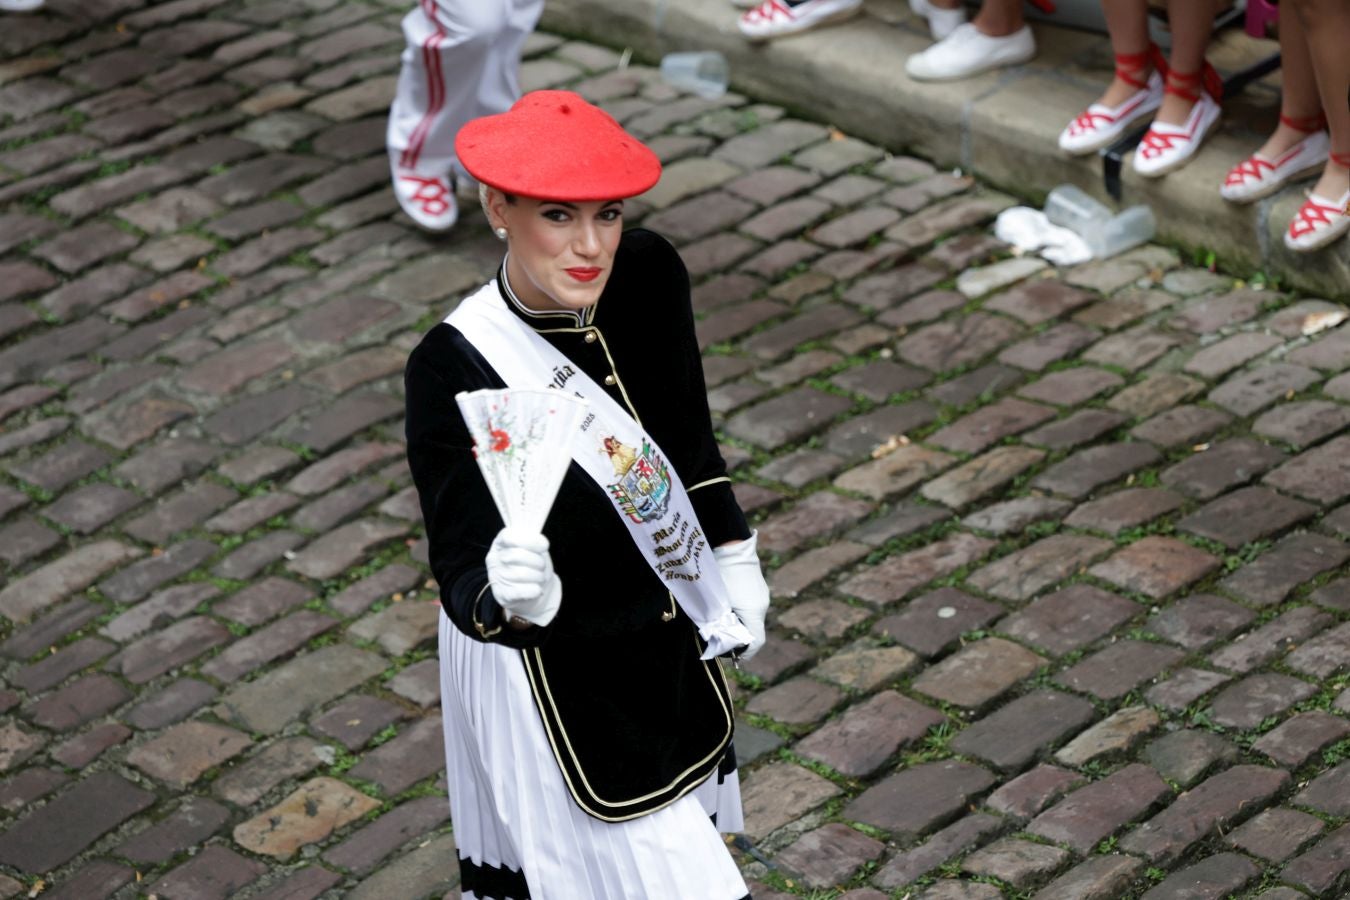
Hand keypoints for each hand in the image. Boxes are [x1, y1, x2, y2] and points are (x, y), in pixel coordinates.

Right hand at [485, 527, 561, 626]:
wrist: (527, 588)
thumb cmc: (529, 563)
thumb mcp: (529, 546)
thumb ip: (532, 537)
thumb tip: (541, 535)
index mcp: (500, 543)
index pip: (511, 537)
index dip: (531, 541)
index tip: (545, 545)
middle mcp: (494, 559)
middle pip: (518, 556)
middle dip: (538, 561)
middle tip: (542, 565)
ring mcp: (496, 577)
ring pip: (522, 574)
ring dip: (538, 576)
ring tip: (540, 577)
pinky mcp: (502, 595)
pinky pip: (522, 591)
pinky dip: (534, 590)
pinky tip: (537, 588)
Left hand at [713, 531, 769, 659]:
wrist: (730, 544)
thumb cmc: (720, 574)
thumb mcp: (715, 602)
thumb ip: (716, 623)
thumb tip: (716, 639)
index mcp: (754, 612)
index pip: (755, 642)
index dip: (744, 653)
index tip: (730, 657)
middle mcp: (762, 605)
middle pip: (753, 630)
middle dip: (738, 638)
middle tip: (720, 639)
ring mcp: (761, 594)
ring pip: (751, 617)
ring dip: (738, 623)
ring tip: (720, 621)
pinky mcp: (757, 585)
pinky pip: (750, 605)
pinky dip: (740, 611)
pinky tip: (726, 605)